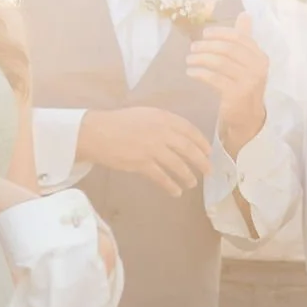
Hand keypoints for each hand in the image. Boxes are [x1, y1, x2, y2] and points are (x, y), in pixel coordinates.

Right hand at [78, 104, 212, 193]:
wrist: (97, 132)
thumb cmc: (120, 122)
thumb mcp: (146, 114)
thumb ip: (164, 123)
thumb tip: (180, 135)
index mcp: (164, 118)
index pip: (190, 131)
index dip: (202, 143)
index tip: (208, 152)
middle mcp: (162, 132)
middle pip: (189, 149)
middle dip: (201, 162)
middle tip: (208, 171)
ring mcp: (153, 148)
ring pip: (178, 165)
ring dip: (187, 176)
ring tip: (192, 183)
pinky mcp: (142, 163)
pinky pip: (162, 177)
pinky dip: (171, 186)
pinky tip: (176, 191)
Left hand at [189, 21, 270, 150]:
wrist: (247, 118)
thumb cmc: (244, 86)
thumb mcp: (247, 62)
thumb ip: (244, 39)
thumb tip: (244, 14)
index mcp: (260, 56)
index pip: (239, 37)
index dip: (220, 33)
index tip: (204, 33)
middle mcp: (258, 68)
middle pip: (228, 49)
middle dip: (207, 45)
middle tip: (193, 47)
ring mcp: (248, 82)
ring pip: (220, 62)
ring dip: (201, 58)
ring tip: (189, 59)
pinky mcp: (236, 95)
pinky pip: (214, 78)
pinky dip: (200, 73)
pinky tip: (191, 72)